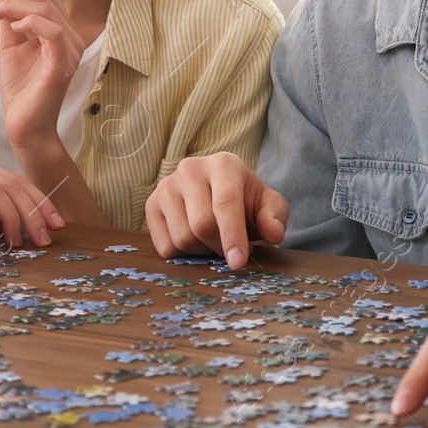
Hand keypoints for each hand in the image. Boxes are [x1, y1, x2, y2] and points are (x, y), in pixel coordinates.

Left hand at [0, 0, 85, 146]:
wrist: (24, 125)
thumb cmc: (20, 89)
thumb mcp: (12, 46)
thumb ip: (11, 20)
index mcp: (61, 30)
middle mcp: (71, 36)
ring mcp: (70, 49)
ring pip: (45, 8)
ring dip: (11, 6)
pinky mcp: (63, 63)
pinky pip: (52, 30)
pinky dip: (30, 22)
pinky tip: (13, 28)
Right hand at [144, 151, 288, 269]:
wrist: (219, 192)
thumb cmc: (246, 201)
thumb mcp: (268, 205)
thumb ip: (275, 217)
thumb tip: (274, 233)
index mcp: (223, 164)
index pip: (225, 203)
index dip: (232, 236)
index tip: (238, 263)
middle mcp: (190, 169)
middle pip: (202, 225)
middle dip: (220, 246)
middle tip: (232, 249)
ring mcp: (166, 185)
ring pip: (182, 237)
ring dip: (202, 251)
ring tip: (213, 240)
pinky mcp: (151, 204)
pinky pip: (164, 245)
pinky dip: (183, 254)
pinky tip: (195, 240)